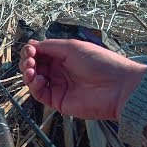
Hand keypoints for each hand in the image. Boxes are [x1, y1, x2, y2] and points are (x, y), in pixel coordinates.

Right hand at [19, 39, 146, 119]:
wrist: (118, 86)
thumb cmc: (100, 63)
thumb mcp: (73, 47)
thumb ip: (50, 46)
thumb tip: (32, 45)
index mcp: (64, 57)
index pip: (40, 53)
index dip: (32, 51)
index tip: (30, 49)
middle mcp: (60, 71)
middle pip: (35, 66)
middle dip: (28, 61)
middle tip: (29, 59)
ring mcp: (58, 86)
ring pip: (34, 80)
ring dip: (28, 73)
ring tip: (31, 69)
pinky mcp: (58, 101)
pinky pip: (40, 94)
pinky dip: (34, 86)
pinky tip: (39, 79)